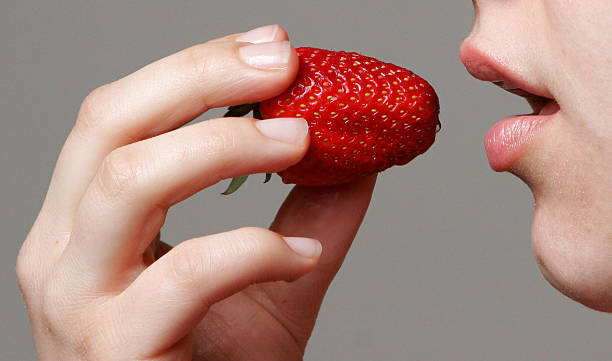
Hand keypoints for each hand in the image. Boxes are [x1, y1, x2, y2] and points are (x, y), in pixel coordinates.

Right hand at [17, 25, 375, 359]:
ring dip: (224, 146)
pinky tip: (301, 259)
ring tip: (301, 141)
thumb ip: (310, 213)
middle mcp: (65, 251)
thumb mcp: (270, 278)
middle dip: (199, 77)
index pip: (121, 114)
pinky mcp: (112, 352)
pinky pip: (182, 276)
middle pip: (110, 124)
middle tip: (282, 62)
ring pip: (128, 181)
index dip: (194, 69)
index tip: (272, 48)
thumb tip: (357, 151)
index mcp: (91, 221)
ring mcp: (78, 302)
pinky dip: (251, 252)